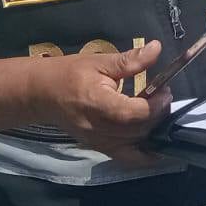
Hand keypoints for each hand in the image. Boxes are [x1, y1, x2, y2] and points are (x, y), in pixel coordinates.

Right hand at [33, 41, 170, 165]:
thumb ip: (130, 60)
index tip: (164, 90)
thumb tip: (157, 48)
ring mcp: (98, 142)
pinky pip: (127, 158)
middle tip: (163, 96)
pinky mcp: (99, 148)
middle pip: (137, 131)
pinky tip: (157, 141)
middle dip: (158, 115)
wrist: (42, 94)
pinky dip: (145, 153)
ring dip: (154, 131)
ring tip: (157, 112)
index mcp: (96, 104)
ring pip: (135, 146)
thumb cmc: (70, 74)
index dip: (155, 105)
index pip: (132, 114)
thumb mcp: (99, 61)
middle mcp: (97, 128)